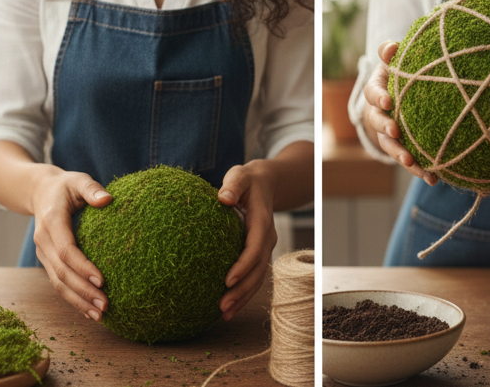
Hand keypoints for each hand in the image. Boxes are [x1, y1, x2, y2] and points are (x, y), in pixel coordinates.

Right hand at [30, 170, 111, 320]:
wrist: (40, 192)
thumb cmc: (65, 186)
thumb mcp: (78, 179)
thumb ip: (91, 188)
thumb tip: (107, 199)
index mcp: (51, 221)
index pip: (66, 250)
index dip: (83, 267)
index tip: (103, 280)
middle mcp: (43, 240)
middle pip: (61, 272)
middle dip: (83, 291)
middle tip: (106, 304)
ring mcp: (43, 253)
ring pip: (57, 282)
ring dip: (78, 301)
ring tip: (100, 314)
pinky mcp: (47, 260)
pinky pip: (58, 283)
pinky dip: (72, 298)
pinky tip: (88, 310)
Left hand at [217, 163, 277, 321]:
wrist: (265, 183)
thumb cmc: (248, 180)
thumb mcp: (240, 176)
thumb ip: (232, 185)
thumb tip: (223, 197)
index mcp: (262, 222)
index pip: (255, 248)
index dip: (243, 265)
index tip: (228, 280)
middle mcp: (266, 239)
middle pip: (258, 270)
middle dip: (242, 290)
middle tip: (222, 306)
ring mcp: (264, 248)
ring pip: (257, 278)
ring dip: (242, 297)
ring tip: (223, 313)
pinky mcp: (258, 253)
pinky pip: (253, 276)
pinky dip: (243, 292)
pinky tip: (228, 306)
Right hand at [363, 41, 437, 184]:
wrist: (403, 95)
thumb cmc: (400, 73)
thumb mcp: (394, 61)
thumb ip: (390, 52)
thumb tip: (392, 48)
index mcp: (376, 90)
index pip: (372, 93)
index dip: (378, 97)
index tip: (387, 102)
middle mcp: (378, 114)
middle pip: (376, 123)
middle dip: (385, 129)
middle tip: (395, 131)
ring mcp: (389, 134)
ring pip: (390, 146)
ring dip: (400, 155)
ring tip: (412, 163)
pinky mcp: (403, 147)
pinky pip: (409, 160)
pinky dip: (420, 170)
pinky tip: (434, 178)